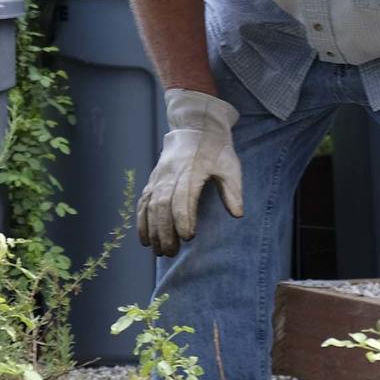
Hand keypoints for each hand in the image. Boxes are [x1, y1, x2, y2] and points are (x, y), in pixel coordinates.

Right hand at [137, 89, 244, 255]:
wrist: (195, 127)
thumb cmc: (216, 150)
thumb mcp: (231, 166)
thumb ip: (233, 190)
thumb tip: (237, 214)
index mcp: (191, 171)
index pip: (183, 197)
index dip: (183, 218)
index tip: (188, 237)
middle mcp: (171, 175)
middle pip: (162, 206)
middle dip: (165, 231)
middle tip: (172, 253)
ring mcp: (159, 178)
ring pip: (150, 206)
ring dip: (153, 230)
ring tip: (159, 251)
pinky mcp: (153, 180)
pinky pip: (143, 202)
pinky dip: (142, 221)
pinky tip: (145, 239)